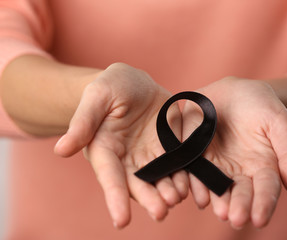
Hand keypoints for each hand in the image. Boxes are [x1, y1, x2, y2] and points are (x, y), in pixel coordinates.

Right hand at [54, 63, 187, 227]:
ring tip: (177, 198)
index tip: (121, 221)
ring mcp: (149, 155)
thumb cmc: (111, 87)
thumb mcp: (97, 96)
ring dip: (168, 191)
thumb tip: (62, 150)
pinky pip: (177, 164)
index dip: (115, 198)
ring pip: (159, 178)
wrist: (135, 84)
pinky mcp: (169, 147)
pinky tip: (191, 184)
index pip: (109, 176)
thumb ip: (83, 122)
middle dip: (149, 199)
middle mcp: (127, 159)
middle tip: (160, 212)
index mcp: (105, 149)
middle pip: (137, 183)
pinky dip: (184, 175)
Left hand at [182, 77, 286, 228]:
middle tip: (236, 219)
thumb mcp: (281, 122)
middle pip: (240, 192)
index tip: (259, 219)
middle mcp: (239, 171)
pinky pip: (194, 169)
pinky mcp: (196, 154)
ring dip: (216, 199)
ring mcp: (216, 164)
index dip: (263, 204)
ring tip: (219, 210)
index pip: (265, 189)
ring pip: (215, 185)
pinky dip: (196, 183)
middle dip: (238, 206)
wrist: (237, 90)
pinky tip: (199, 195)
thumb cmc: (262, 106)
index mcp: (263, 166)